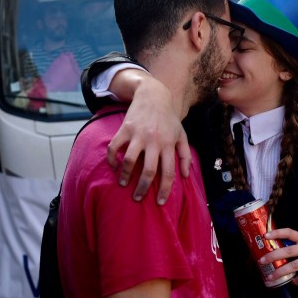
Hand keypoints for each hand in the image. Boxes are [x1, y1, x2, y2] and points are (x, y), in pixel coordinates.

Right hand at [107, 78, 190, 204]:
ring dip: (125, 176)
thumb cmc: (168, 118)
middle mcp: (154, 141)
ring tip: (123, 184)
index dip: (164, 190)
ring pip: (129, 161)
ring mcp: (138, 135)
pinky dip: (112, 159)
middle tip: (138, 198)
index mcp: (168, 144)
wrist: (153, 95)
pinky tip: (114, 167)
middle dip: (142, 189)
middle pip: (148, 171)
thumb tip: (185, 176)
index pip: (168, 172)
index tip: (160, 202)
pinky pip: (115, 147)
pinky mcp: (125, 129)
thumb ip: (185, 155)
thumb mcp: (181, 135)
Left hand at [258, 227, 297, 285]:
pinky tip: (291, 281)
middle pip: (289, 251)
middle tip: (261, 261)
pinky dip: (295, 280)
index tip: (265, 236)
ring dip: (280, 272)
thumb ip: (289, 247)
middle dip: (273, 256)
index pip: (289, 232)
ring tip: (270, 277)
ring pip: (294, 265)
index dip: (277, 233)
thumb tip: (266, 252)